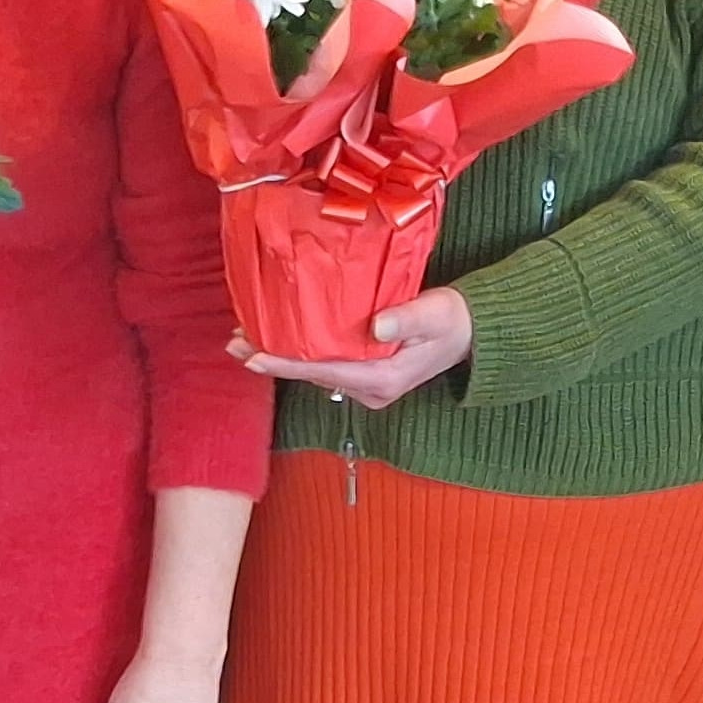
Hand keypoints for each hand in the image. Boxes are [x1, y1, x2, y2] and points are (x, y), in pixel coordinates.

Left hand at [234, 288, 473, 408]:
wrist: (470, 332)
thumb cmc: (452, 318)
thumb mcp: (434, 313)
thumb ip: (405, 317)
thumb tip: (374, 327)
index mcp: (382, 378)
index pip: (324, 371)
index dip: (286, 364)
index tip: (253, 356)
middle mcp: (369, 389)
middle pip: (312, 375)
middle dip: (272, 360)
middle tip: (232, 342)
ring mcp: (366, 385)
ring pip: (315, 372)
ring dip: (280, 356)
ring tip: (242, 339)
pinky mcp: (365, 375)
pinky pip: (325, 366)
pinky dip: (298, 354)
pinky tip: (276, 338)